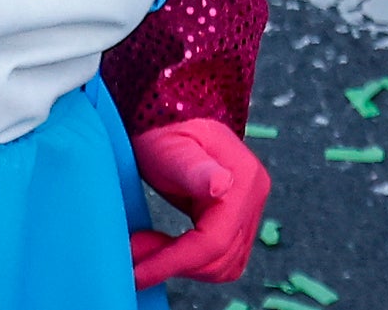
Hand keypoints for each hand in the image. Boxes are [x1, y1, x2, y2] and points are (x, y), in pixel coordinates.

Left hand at [128, 116, 270, 288]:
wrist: (169, 114)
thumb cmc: (163, 128)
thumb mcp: (171, 148)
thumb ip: (195, 169)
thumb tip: (220, 186)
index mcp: (243, 180)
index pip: (214, 242)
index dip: (175, 262)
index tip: (138, 272)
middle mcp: (254, 196)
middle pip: (221, 258)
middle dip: (175, 264)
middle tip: (134, 256)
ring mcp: (249, 207)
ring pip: (223, 263)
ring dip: (183, 266)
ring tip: (145, 250)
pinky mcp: (237, 216)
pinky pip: (221, 255)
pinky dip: (192, 260)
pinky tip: (164, 248)